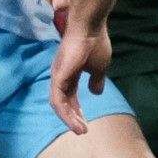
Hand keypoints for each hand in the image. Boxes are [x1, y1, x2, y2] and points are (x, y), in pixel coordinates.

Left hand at [48, 18, 112, 132]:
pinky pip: (58, 101)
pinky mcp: (57, 77)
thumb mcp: (100, 66)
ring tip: (80, 130)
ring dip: (69, 119)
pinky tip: (75, 122)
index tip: (85, 121)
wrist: (89, 26)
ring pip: (59, 104)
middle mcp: (61, 75)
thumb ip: (97, 80)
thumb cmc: (95, 43)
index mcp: (71, 72)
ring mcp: (57, 76)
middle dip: (73, 117)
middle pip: (63, 102)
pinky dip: (65, 114)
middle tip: (82, 130)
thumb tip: (96, 92)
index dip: (77, 109)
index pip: (70, 95)